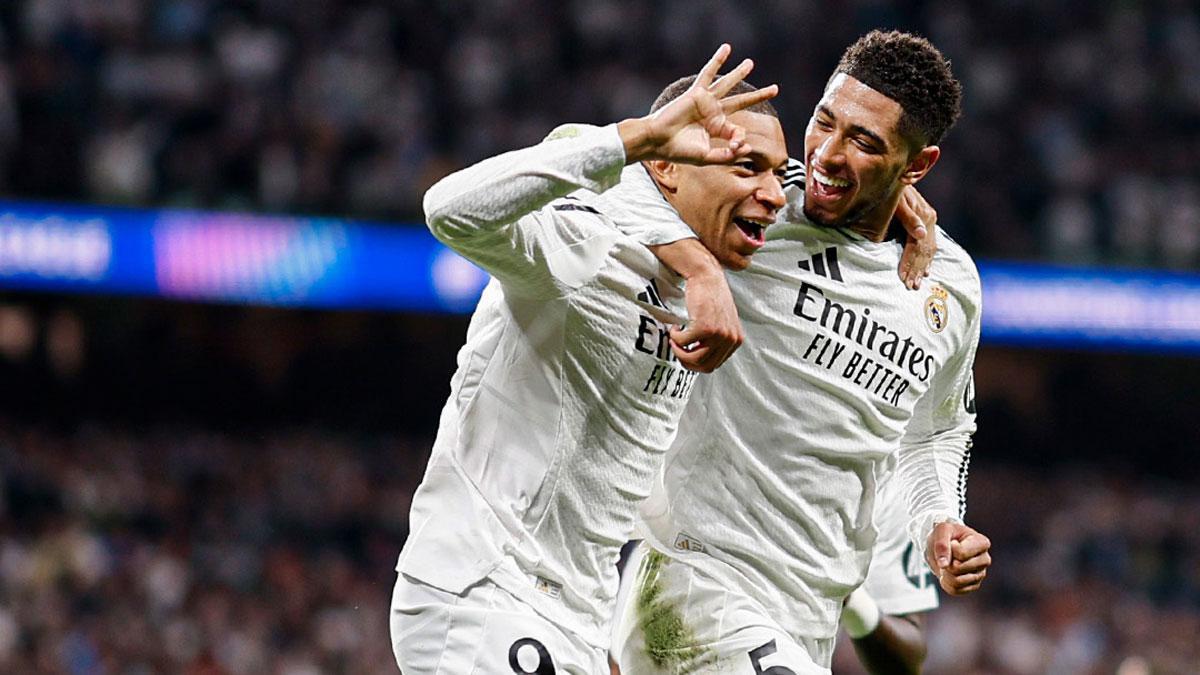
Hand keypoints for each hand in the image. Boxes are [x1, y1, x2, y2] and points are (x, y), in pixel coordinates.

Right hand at [620, 44, 778, 164]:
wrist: (658, 141)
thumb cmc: (679, 151)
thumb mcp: (706, 158)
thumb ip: (727, 156)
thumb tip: (747, 148)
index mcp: (716, 129)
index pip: (737, 131)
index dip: (739, 140)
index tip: (735, 147)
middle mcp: (712, 113)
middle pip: (740, 102)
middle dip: (758, 95)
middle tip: (775, 88)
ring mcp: (705, 102)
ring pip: (727, 84)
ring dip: (739, 73)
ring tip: (750, 63)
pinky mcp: (697, 93)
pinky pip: (709, 73)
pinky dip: (718, 60)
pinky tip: (727, 49)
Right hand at [648, 239, 742, 371]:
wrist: (707, 276)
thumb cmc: (710, 297)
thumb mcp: (722, 322)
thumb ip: (717, 341)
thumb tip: (700, 360)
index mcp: (736, 341)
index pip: (714, 365)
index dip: (696, 362)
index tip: (685, 353)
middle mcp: (731, 340)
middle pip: (704, 366)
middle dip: (685, 360)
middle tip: (676, 348)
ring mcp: (719, 334)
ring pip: (693, 358)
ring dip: (679, 350)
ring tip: (674, 338)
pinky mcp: (705, 327)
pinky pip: (683, 342)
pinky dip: (675, 337)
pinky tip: (675, 326)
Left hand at [895, 185, 937, 289]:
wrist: (896, 174)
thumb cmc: (891, 188)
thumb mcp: (898, 201)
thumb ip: (909, 217)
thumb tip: (921, 235)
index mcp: (924, 215)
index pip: (918, 245)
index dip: (910, 262)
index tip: (903, 278)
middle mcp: (929, 219)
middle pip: (924, 250)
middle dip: (917, 269)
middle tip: (911, 286)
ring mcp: (929, 220)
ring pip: (929, 249)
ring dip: (922, 267)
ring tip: (917, 283)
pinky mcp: (926, 221)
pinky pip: (930, 244)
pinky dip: (927, 259)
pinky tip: (926, 270)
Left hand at [925, 521, 990, 595]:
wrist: (945, 546)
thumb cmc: (947, 535)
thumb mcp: (941, 530)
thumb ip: (942, 544)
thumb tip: (944, 565)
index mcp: (982, 543)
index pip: (961, 554)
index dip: (949, 550)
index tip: (951, 543)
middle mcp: (985, 559)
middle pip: (958, 568)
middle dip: (946, 562)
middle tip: (947, 555)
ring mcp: (981, 574)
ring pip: (957, 581)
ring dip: (945, 573)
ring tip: (947, 564)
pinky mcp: (974, 585)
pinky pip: (956, 590)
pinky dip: (946, 583)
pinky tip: (948, 574)